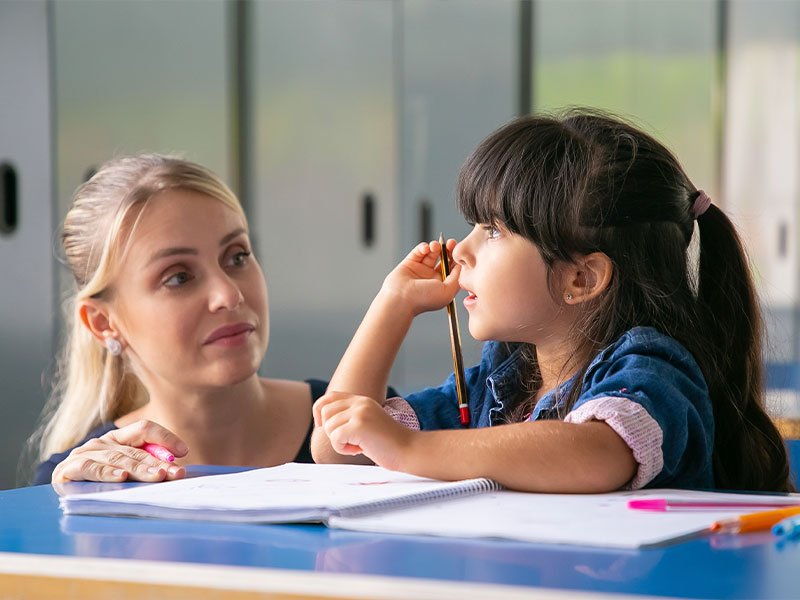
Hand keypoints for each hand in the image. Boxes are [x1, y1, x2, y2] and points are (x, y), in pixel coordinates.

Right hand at [51, 420, 188, 483]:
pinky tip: (121, 477)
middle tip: (176, 472)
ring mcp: (85, 454)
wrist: (63, 494)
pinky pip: (91, 469)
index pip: (144, 428)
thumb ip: (147, 465)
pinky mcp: (69, 469)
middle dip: (158, 462)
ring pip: (118, 459)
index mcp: (118, 437)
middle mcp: (102, 442)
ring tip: (158, 475)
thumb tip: (176, 467)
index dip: (165, 437)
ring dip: (140, 469)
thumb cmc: (100, 483)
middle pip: (135, 449)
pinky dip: (107, 473)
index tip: (184, 451)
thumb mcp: (126, 470)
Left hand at [313, 391, 413, 470]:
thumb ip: (349, 418)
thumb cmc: (387, 444)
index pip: (329, 397)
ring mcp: (360, 412)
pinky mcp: (360, 425)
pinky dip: (343, 449)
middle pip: (325, 411)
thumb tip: (322, 421)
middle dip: (330, 430)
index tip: (326, 427)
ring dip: (339, 442)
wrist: (409, 450)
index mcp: (361, 400)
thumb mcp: (365, 424)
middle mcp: (360, 402)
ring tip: (358, 445)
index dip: (320, 412)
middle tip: (349, 440)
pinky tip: (359, 449)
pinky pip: (335, 438)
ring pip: (329, 426)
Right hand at [380, 238, 460, 315]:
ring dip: (436, 247)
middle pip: (444, 259)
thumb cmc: (423, 299)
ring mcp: (420, 270)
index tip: (459, 251)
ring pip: (431, 253)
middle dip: (449, 249)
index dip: (457, 259)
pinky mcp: (409, 263)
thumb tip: (461, 265)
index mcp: (442, 285)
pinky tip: (425, 249)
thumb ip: (457, 278)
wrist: (401, 299)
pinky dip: (423, 247)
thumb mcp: (448, 291)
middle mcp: (432, 277)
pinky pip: (418, 251)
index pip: (453, 268)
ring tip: (435, 246)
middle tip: (451, 243)